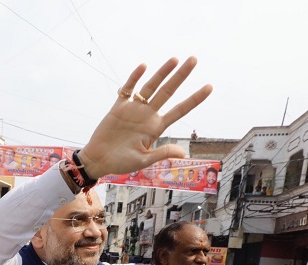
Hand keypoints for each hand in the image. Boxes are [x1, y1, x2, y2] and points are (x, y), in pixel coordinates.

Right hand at [79, 58, 212, 178]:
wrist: (98, 161)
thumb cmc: (120, 164)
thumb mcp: (143, 160)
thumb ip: (162, 153)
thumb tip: (183, 153)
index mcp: (155, 128)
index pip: (180, 110)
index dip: (195, 99)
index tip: (209, 87)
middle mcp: (147, 115)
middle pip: (168, 91)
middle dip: (181, 76)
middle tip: (194, 59)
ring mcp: (133, 110)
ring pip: (151, 86)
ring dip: (162, 72)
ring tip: (175, 59)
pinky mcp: (118, 108)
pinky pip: (128, 90)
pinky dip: (134, 78)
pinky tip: (144, 67)